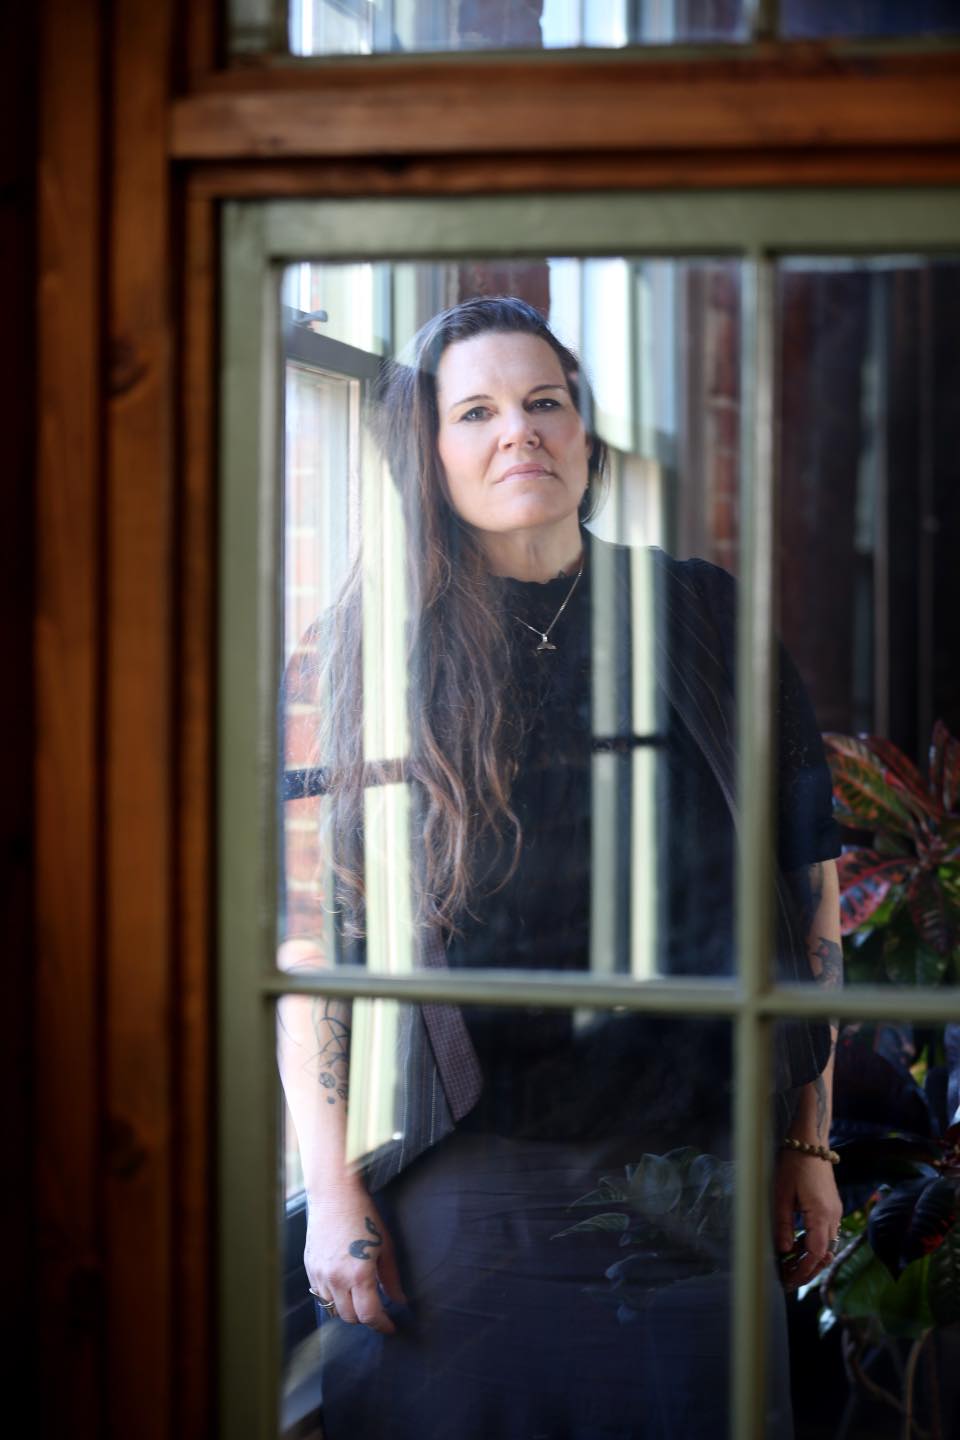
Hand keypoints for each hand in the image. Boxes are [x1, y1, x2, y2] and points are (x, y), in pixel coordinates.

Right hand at [304, 1184, 406, 1334]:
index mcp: (359, 1274)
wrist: (334, 1195)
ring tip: (359, 1296)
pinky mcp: (309, 1268)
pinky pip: (320, 1294)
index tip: (390, 1326)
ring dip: (348, 1308)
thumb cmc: (365, 1216)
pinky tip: (343, 1284)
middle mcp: (336, 1279)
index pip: (369, 1315)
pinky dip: (333, 1296)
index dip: (382, 1325)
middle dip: (365, 1318)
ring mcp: (320, 1274)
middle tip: (376, 1308)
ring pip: (333, 1309)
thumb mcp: (385, 1246)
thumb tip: (400, 1301)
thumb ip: (392, 1279)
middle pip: (350, 1318)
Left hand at [773, 1148, 842, 1292]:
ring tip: (791, 1265)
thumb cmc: (793, 1163)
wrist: (810, 1141)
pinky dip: (814, 1243)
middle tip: (789, 1279)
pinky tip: (799, 1244)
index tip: (789, 1281)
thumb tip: (784, 1250)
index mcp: (822, 1215)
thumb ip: (783, 1223)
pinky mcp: (832, 1206)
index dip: (803, 1270)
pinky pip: (826, 1232)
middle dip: (808, 1269)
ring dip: (811, 1257)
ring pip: (826, 1244)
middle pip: (824, 1253)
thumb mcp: (782, 1193)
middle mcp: (833, 1216)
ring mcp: (835, 1211)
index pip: (816, 1254)